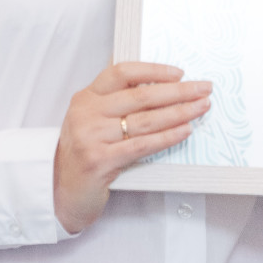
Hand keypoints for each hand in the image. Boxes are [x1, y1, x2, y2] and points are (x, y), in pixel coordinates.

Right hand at [53, 62, 211, 233]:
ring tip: (201, 108)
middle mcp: (86, 113)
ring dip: (179, 112)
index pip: (122, 72)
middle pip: (141, 96)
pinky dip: (167, 136)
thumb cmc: (84, 154)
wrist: (59, 191)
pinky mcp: (100, 161)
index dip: (153, 71)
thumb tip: (160, 86)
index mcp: (86, 97)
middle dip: (178, 91)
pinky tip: (185, 131)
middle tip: (204, 88)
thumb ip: (116, 103)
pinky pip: (142, 145)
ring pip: (145, 120)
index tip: (179, 73)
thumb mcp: (92, 121)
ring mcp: (92, 137)